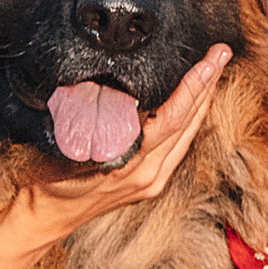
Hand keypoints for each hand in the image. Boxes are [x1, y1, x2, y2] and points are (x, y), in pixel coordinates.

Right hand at [0, 44, 231, 255]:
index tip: (208, 61)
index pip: (172, 118)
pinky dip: (191, 120)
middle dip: (208, 85)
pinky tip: (196, 104)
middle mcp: (147, 174)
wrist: (46, 216)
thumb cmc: (47, 178)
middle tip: (221, 53)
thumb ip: (83, 119)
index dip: (192, 88)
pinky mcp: (152, 183)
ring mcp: (152, 181)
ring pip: (189, 135)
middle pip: (189, 123)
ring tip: (215, 69)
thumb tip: (95, 83)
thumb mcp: (60, 144)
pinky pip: (180, 146)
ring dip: (204, 101)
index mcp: (128, 162)